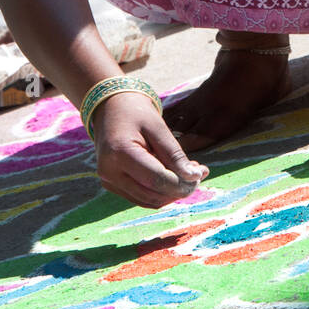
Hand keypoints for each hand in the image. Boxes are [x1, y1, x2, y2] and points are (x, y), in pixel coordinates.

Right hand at [91, 91, 208, 208]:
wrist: (110, 108)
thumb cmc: (136, 113)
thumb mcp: (158, 127)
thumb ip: (175, 153)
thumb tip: (194, 178)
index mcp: (120, 153)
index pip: (155, 180)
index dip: (181, 183)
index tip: (200, 175)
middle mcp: (109, 172)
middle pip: (152, 194)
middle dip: (179, 189)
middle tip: (199, 174)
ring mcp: (108, 180)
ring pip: (148, 200)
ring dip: (172, 193)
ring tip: (189, 175)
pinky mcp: (112, 184)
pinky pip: (141, 197)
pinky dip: (160, 192)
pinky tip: (174, 177)